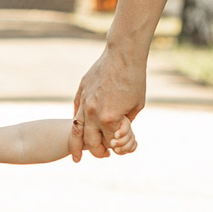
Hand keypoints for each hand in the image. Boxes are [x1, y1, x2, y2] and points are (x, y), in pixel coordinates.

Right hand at [70, 43, 145, 159]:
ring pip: (76, 130)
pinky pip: (76, 113)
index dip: (118, 144)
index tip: (121, 146)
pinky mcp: (81, 92)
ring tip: (76, 156)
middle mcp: (93, 113)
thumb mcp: (136, 106)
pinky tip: (79, 130)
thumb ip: (125, 121)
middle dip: (98, 151)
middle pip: (91, 141)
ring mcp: (84, 102)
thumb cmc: (134, 79)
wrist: (122, 55)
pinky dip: (77, 124)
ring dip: (76, 146)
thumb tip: (118, 130)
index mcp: (110, 118)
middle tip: (104, 155)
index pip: (111, 140)